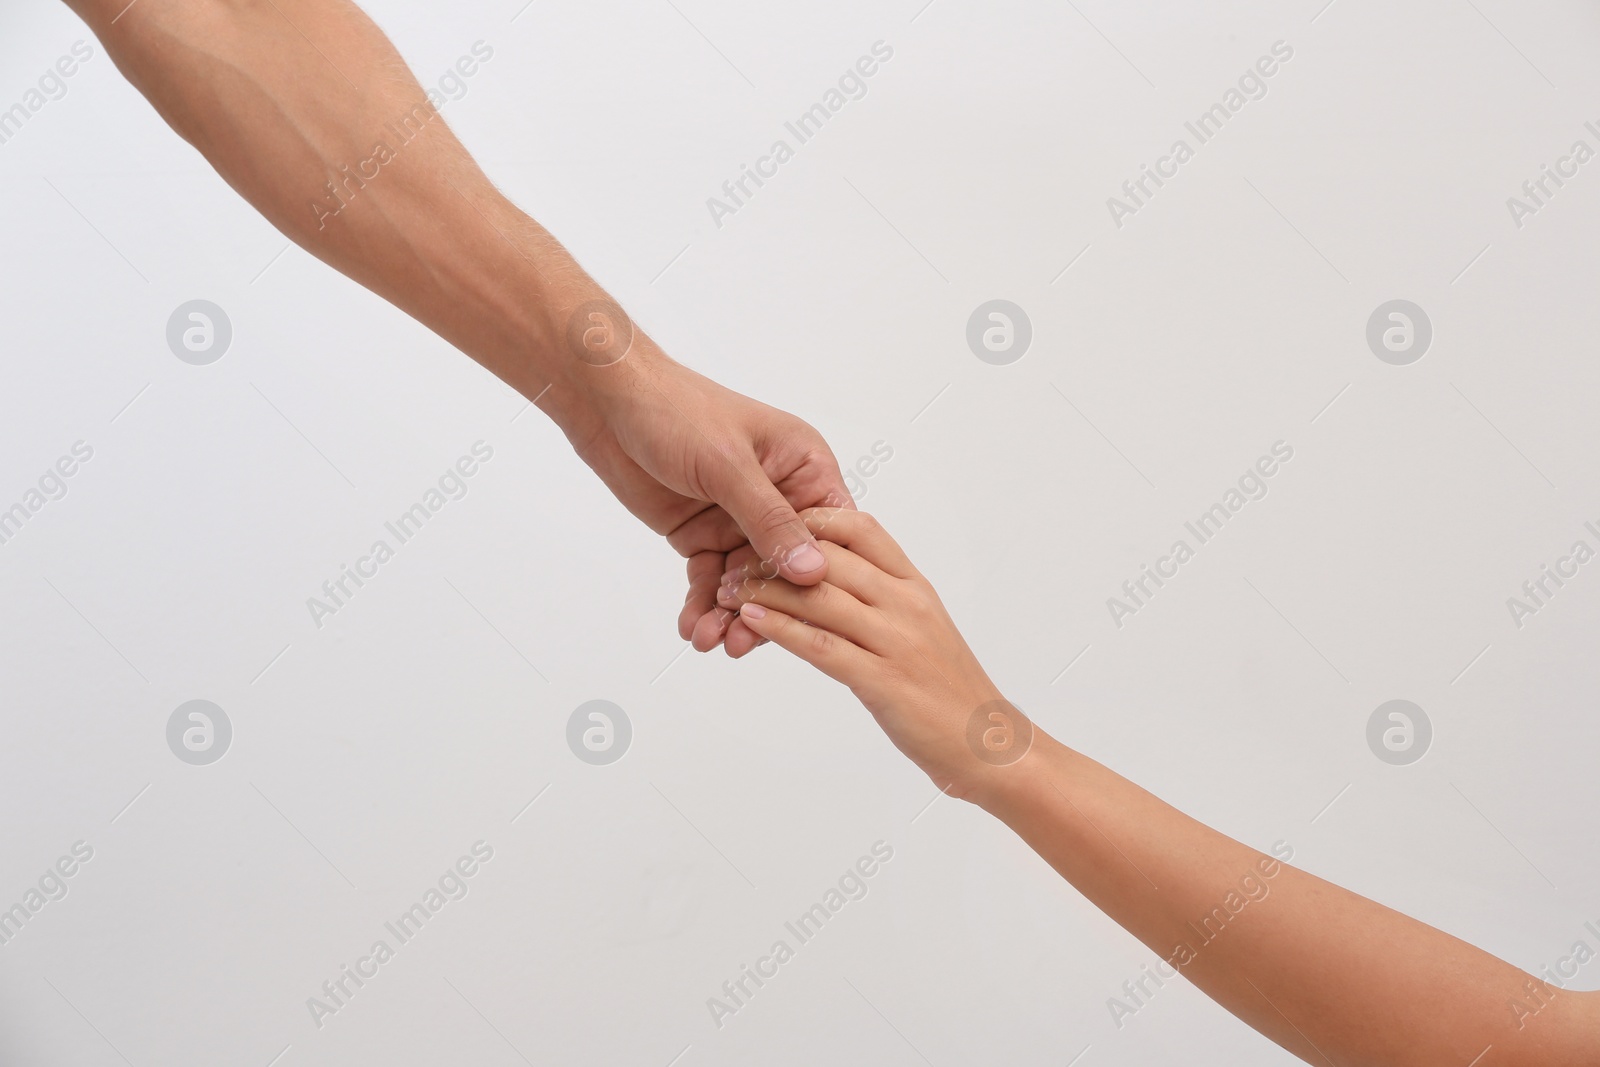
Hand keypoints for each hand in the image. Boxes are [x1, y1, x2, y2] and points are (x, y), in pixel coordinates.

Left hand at [567, 347, 851, 655]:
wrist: (607, 403)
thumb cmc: (676, 409)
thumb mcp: (728, 466)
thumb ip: (769, 520)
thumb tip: (813, 569)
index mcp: (803, 466)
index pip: (830, 530)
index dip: (821, 575)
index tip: (806, 615)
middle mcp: (779, 496)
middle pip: (787, 566)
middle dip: (768, 605)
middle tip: (745, 641)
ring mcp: (739, 518)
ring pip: (748, 580)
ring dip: (731, 614)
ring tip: (711, 640)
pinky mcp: (704, 534)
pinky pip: (711, 579)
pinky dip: (702, 605)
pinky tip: (692, 628)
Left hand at [714, 508, 1031, 801]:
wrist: (990, 746)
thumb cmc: (949, 692)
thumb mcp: (920, 630)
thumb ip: (880, 601)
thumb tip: (830, 579)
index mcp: (916, 587)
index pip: (863, 529)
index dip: (813, 517)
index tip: (772, 520)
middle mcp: (907, 605)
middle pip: (832, 557)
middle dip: (775, 552)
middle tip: (733, 555)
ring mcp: (897, 641)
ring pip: (821, 597)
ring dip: (765, 588)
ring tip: (727, 586)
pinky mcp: (883, 681)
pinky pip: (822, 646)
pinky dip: (781, 627)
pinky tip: (751, 618)